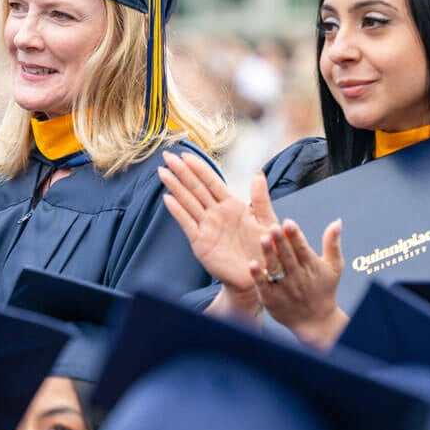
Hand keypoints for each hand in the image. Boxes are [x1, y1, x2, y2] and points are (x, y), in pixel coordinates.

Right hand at [159, 152, 275, 320]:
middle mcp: (216, 213)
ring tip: (163, 172)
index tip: (186, 154)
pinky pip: (187, 223)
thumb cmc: (265, 250)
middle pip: (195, 188)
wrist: (259, 276)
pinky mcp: (200, 242)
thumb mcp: (266, 221)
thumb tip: (258, 174)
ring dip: (175, 187)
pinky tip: (168, 199)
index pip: (212, 181)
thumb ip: (260, 198)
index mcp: (232, 205)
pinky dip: (178, 211)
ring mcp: (207, 226)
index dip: (199, 167)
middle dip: (181, 171)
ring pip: (188, 201)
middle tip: (167, 156)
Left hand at [254, 218, 347, 348]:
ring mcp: (284, 288)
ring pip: (275, 269)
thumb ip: (332, 244)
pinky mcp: (271, 298)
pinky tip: (252, 264)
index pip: (302, 249)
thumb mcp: (334, 267)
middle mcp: (298, 277)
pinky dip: (258, 276)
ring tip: (263, 239)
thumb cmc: (324, 289)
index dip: (295, 236)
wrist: (315, 320)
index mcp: (312, 267)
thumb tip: (337, 222)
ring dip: (269, 255)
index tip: (288, 222)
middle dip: (281, 241)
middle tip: (273, 227)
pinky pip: (263, 285)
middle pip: (287, 257)